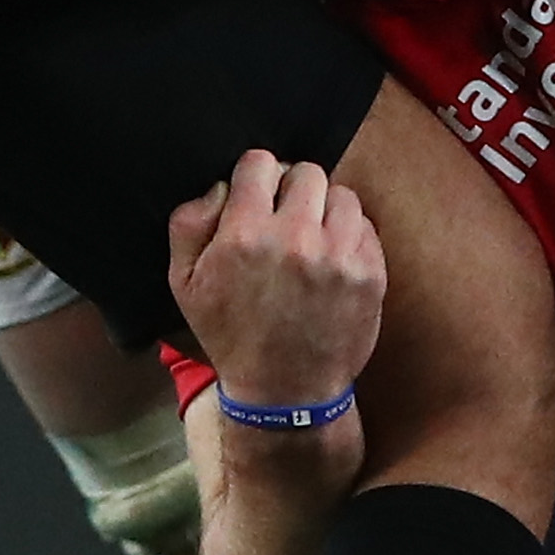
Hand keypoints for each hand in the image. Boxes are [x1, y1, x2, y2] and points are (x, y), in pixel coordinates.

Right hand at [167, 150, 385, 416]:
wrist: (286, 392)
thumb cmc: (231, 334)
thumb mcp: (184, 283)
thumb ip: (189, 223)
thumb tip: (220, 186)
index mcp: (245, 235)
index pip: (260, 163)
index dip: (256, 176)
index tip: (256, 196)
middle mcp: (296, 238)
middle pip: (307, 172)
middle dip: (293, 190)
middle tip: (285, 218)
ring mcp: (339, 255)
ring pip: (342, 195)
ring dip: (326, 210)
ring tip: (312, 238)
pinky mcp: (371, 273)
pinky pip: (365, 227)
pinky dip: (349, 236)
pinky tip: (332, 260)